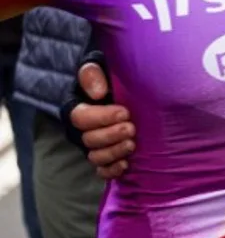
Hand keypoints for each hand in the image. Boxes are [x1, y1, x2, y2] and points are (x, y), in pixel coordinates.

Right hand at [70, 61, 135, 178]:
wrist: (127, 90)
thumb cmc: (111, 77)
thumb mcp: (99, 67)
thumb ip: (92, 74)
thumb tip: (98, 93)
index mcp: (78, 107)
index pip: (81, 117)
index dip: (101, 117)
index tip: (125, 112)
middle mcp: (83, 130)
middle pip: (89, 140)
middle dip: (111, 135)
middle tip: (132, 128)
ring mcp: (94, 145)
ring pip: (95, 156)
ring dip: (113, 153)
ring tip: (132, 144)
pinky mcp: (106, 157)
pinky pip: (102, 171)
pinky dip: (112, 171)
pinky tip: (126, 165)